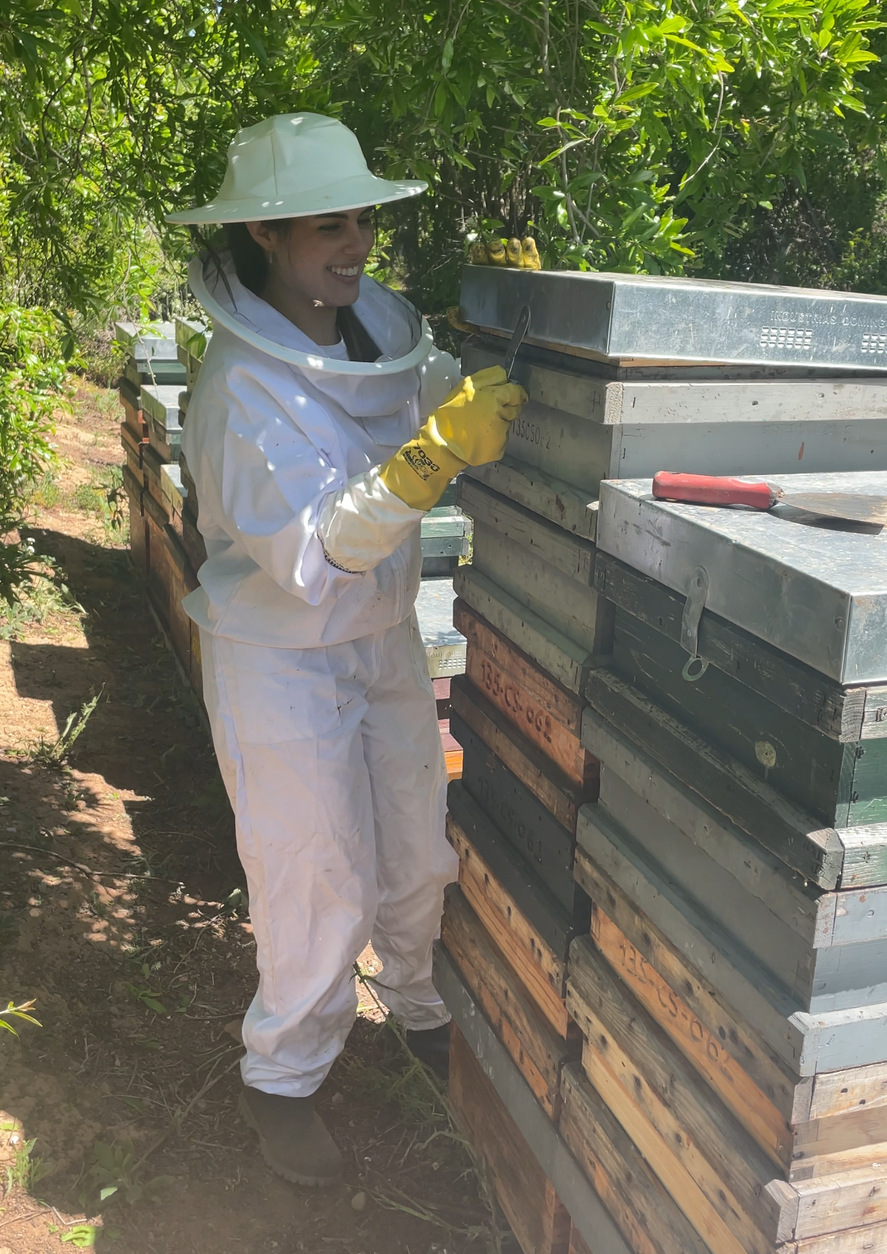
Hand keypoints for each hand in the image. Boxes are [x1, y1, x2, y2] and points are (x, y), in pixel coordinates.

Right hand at [378, 366, 527, 510]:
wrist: (441, 444)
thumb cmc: (450, 416)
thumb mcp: (464, 388)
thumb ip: (487, 380)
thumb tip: (505, 377)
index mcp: (487, 394)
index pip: (513, 389)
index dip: (514, 391)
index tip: (512, 395)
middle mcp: (495, 410)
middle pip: (515, 404)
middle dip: (508, 406)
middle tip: (491, 412)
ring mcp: (499, 429)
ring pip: (509, 421)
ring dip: (501, 422)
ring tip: (481, 426)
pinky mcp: (499, 445)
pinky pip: (504, 438)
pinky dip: (497, 438)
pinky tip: (482, 438)